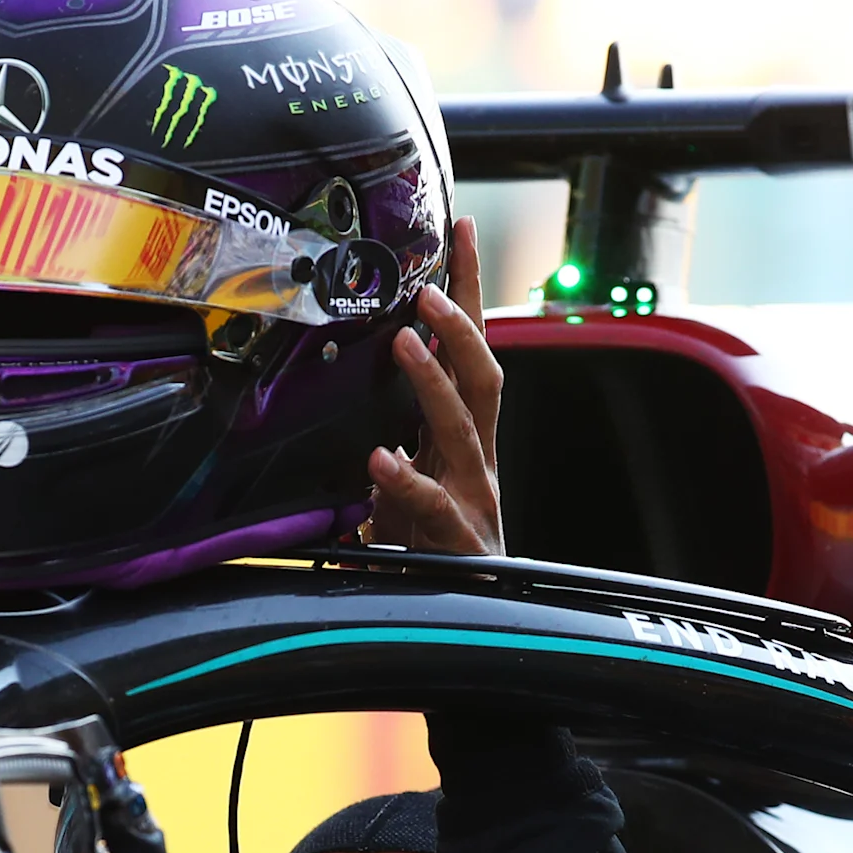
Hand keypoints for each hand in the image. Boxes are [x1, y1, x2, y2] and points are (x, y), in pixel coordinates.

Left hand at [365, 216, 502, 555]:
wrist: (471, 620)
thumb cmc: (436, 547)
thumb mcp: (412, 479)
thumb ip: (400, 433)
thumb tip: (369, 381)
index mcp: (465, 436)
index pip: (471, 350)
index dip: (468, 291)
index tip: (460, 232)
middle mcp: (476, 458)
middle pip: (483, 376)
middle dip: (461, 326)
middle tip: (428, 287)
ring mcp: (473, 496)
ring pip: (463, 426)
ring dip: (434, 380)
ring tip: (405, 342)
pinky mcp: (458, 539)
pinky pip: (433, 504)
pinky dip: (406, 479)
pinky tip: (381, 460)